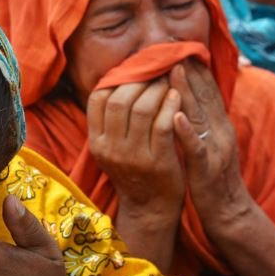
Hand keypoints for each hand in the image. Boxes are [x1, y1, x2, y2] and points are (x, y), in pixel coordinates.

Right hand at [88, 79, 184, 210]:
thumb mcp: (112, 147)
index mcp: (96, 142)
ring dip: (158, 89)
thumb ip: (111, 121)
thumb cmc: (134, 169)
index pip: (98, 99)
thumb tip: (120, 78)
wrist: (150, 206)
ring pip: (142, 109)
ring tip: (168, 80)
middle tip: (155, 69)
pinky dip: (171, 105)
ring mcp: (133, 156)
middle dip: (140, 80)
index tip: (133, 70)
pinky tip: (177, 96)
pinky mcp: (157, 161)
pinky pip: (163, 124)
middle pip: (120, 100)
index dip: (116, 79)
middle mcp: (111, 148)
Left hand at [169, 61, 251, 232]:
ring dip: (187, 91)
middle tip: (172, 44)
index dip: (193, 66)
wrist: (226, 211)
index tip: (178, 44)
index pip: (206, 89)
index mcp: (218, 124)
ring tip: (173, 68)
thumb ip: (199, 118)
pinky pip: (195, 147)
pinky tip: (175, 117)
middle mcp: (219, 131)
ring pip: (199, 114)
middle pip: (204, 94)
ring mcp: (214, 148)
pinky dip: (186, 131)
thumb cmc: (210, 174)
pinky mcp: (205, 167)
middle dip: (189, 69)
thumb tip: (184, 95)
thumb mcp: (207, 141)